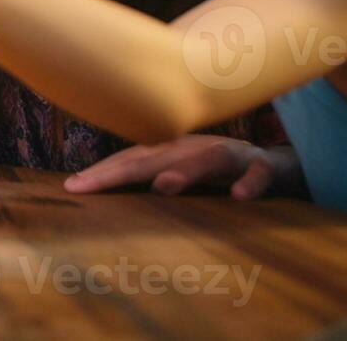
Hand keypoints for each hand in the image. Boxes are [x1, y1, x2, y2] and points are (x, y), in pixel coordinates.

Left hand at [62, 136, 303, 199]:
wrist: (275, 165)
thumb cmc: (215, 172)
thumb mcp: (179, 175)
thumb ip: (149, 183)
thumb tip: (104, 198)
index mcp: (170, 151)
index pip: (130, 161)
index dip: (101, 173)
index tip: (71, 188)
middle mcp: (193, 147)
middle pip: (154, 157)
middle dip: (120, 171)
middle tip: (89, 185)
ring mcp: (229, 155)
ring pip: (206, 159)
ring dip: (184, 171)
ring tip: (162, 187)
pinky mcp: (262, 167)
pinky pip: (258, 173)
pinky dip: (249, 183)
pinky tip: (237, 197)